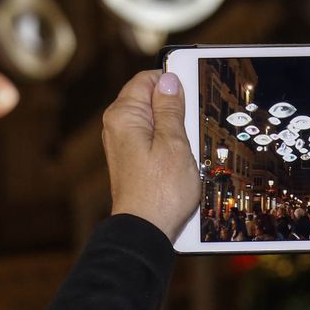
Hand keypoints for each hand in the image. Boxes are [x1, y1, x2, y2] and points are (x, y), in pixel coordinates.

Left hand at [102, 70, 200, 238]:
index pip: (146, 79)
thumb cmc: (161, 191)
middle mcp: (117, 126)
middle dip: (174, 107)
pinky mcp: (131, 159)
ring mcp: (122, 143)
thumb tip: (168, 80)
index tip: (192, 94)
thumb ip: (170, 108)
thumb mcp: (174, 143)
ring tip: (187, 148)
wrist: (145, 230)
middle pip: (149, 99)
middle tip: (193, 126)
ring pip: (153, 120)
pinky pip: (152, 139)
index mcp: (123, 115)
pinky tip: (181, 159)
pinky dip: (168, 142)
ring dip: (174, 128)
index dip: (171, 82)